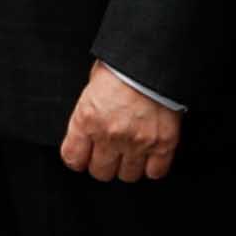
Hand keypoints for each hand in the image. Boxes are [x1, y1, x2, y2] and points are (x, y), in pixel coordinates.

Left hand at [57, 62, 181, 181]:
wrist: (153, 60)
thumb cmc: (122, 66)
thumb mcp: (93, 85)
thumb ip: (89, 110)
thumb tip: (89, 125)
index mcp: (87, 119)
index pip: (73, 158)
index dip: (78, 159)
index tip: (83, 156)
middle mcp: (110, 135)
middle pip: (100, 172)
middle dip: (103, 164)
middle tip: (109, 154)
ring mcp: (137, 142)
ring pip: (127, 176)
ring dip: (128, 166)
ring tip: (130, 153)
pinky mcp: (162, 144)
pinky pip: (155, 172)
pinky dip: (152, 167)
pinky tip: (150, 156)